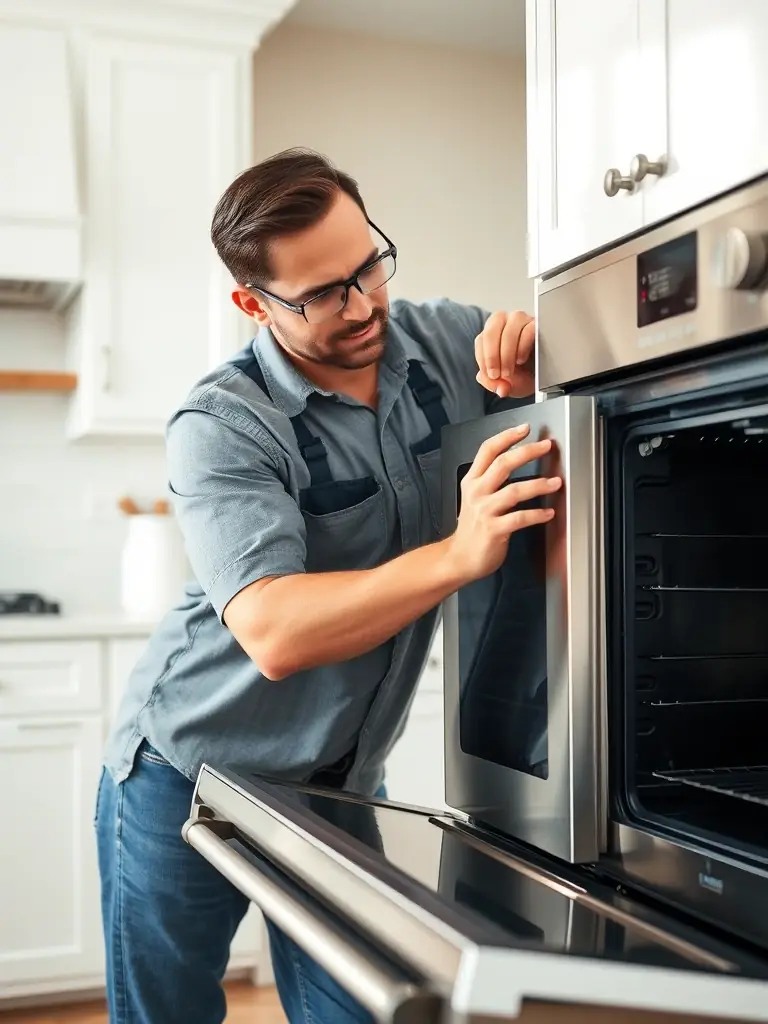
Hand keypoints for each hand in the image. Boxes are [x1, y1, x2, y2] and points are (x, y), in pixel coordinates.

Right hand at [446, 424, 561, 583]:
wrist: (460, 557)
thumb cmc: (472, 528)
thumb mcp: (474, 497)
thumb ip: (490, 479)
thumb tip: (516, 460)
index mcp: (472, 481)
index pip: (487, 450)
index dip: (506, 437)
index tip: (524, 428)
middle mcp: (477, 492)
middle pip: (503, 464)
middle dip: (527, 452)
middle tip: (546, 446)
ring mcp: (484, 511)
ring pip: (514, 491)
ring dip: (538, 484)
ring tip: (555, 482)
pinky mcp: (494, 530)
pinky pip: (519, 518)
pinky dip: (537, 514)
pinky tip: (548, 513)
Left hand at [475, 310, 535, 398]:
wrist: (544, 376)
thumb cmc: (522, 374)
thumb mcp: (504, 383)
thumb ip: (495, 385)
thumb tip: (501, 389)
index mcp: (491, 333)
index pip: (481, 340)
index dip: (483, 359)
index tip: (492, 376)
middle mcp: (505, 322)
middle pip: (491, 332)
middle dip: (492, 356)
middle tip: (497, 375)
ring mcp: (522, 321)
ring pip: (509, 330)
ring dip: (506, 354)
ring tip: (509, 371)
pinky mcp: (538, 325)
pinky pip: (528, 331)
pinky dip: (522, 347)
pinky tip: (521, 360)